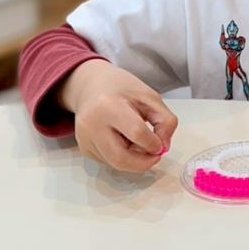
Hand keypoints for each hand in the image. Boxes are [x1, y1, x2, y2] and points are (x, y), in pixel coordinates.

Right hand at [58, 60, 177, 172]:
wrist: (92, 85)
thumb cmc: (121, 89)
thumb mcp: (150, 97)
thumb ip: (165, 121)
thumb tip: (164, 147)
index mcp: (108, 105)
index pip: (137, 133)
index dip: (154, 143)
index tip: (160, 144)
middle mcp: (91, 124)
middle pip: (121, 158)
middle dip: (144, 163)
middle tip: (155, 156)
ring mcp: (84, 138)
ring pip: (115, 164)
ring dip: (133, 161)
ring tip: (138, 143)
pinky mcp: (83, 148)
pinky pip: (108, 162)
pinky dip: (122, 158)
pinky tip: (123, 141)